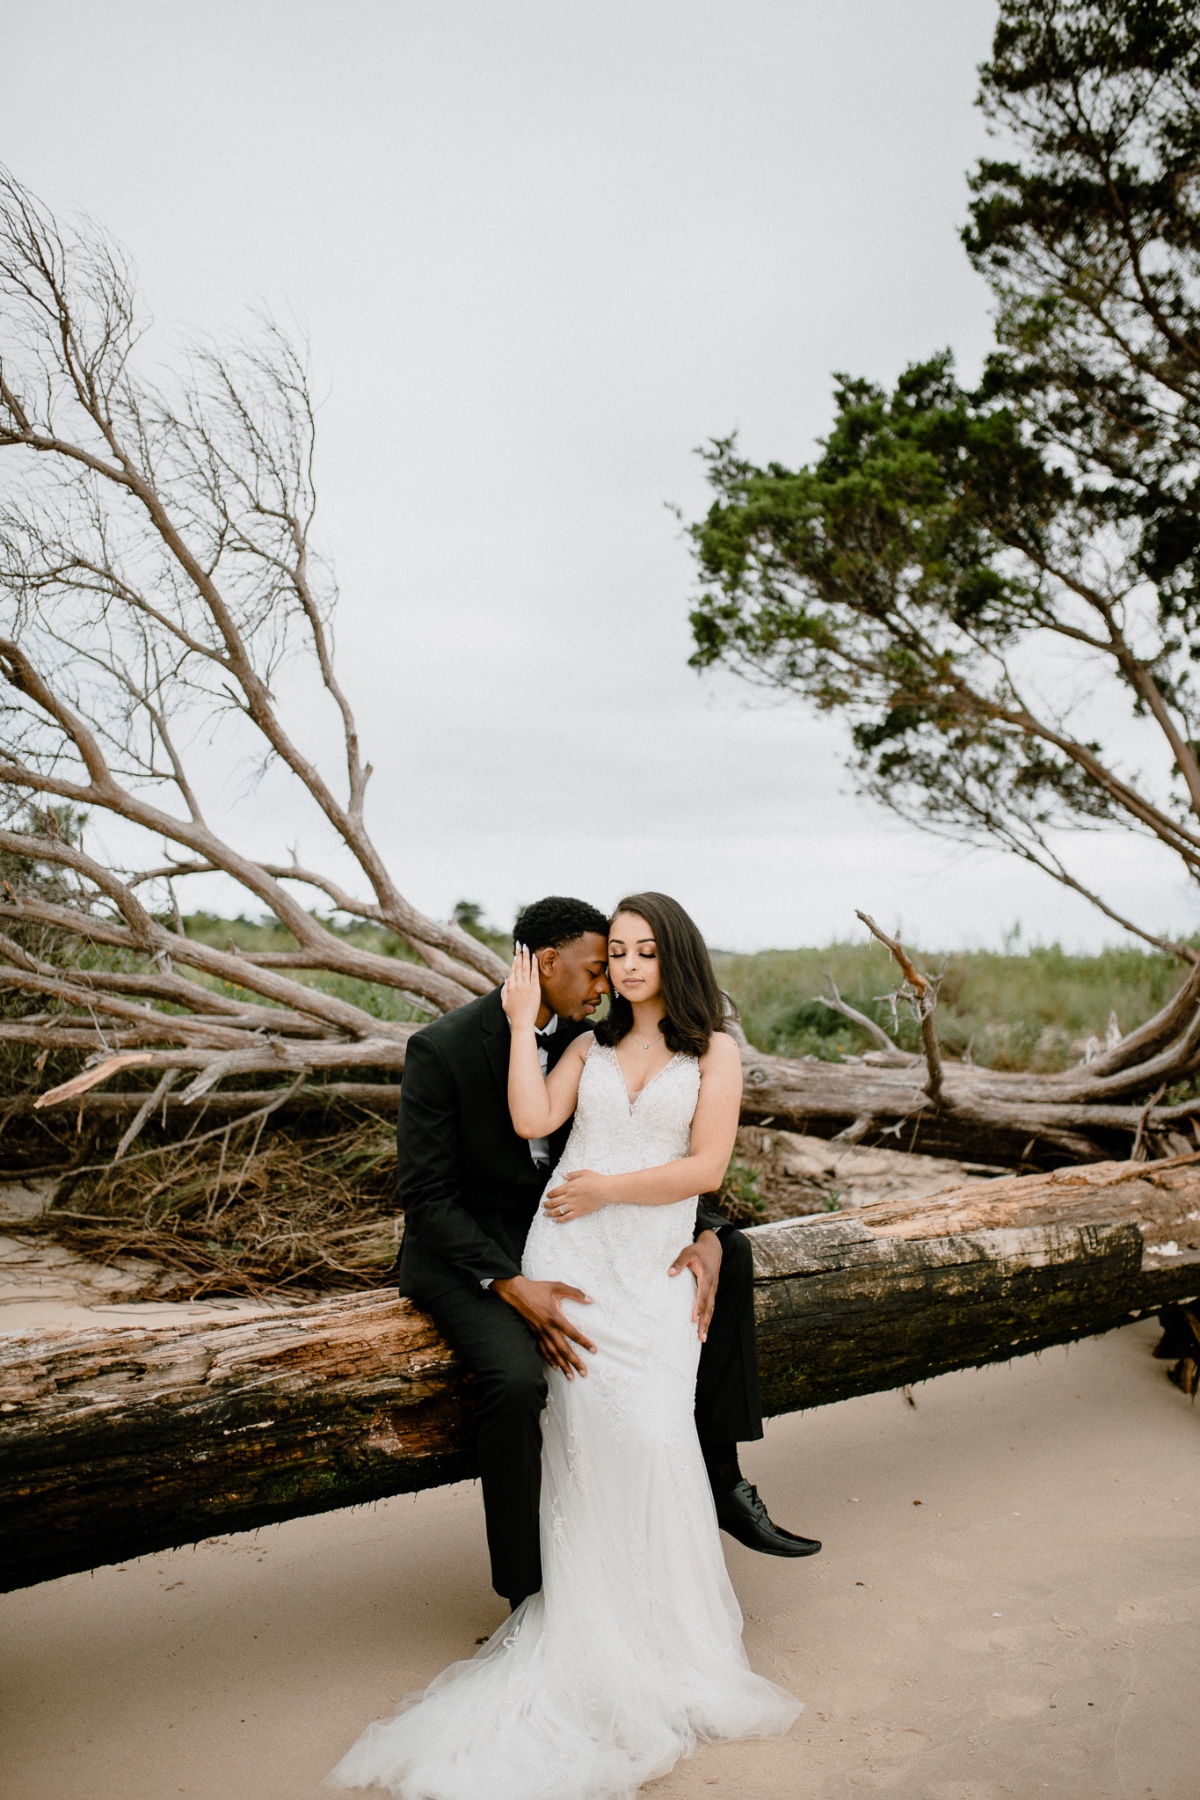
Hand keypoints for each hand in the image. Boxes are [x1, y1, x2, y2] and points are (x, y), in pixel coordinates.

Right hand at [492, 1274, 596, 1378]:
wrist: (517, 1293)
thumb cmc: (539, 1289)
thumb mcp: (558, 1286)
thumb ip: (575, 1293)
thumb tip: (590, 1300)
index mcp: (555, 1317)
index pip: (573, 1333)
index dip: (584, 1342)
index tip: (593, 1350)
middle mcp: (548, 1328)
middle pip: (563, 1349)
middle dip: (574, 1362)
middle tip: (584, 1372)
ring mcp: (540, 1333)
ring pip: (553, 1353)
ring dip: (562, 1365)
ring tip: (571, 1376)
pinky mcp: (535, 1334)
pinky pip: (543, 1350)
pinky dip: (549, 1360)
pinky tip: (556, 1367)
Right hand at [501, 943, 541, 1031]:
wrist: (522, 1022)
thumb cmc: (513, 1014)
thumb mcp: (505, 1001)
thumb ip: (505, 990)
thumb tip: (506, 978)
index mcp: (510, 986)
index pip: (512, 970)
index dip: (515, 960)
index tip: (516, 952)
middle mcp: (517, 984)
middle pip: (518, 965)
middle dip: (519, 953)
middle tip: (520, 943)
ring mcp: (526, 986)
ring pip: (525, 967)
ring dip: (526, 956)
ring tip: (527, 946)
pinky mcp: (534, 989)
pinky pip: (534, 974)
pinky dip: (533, 965)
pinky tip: (534, 957)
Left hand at [543, 1168, 613, 1221]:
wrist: (605, 1190)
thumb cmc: (596, 1180)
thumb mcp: (583, 1172)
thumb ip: (572, 1175)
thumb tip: (563, 1175)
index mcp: (569, 1186)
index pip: (555, 1192)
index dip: (549, 1194)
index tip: (547, 1196)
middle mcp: (569, 1196)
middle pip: (554, 1202)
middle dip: (547, 1204)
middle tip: (543, 1205)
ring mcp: (573, 1205)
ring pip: (558, 1210)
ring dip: (550, 1212)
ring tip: (546, 1213)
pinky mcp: (579, 1212)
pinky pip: (566, 1217)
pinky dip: (560, 1219)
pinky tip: (556, 1220)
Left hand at [668, 1228, 721, 1342]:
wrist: (713, 1247)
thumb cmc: (699, 1250)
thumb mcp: (687, 1252)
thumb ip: (679, 1262)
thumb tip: (669, 1273)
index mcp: (707, 1277)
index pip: (702, 1295)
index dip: (698, 1308)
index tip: (694, 1319)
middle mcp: (712, 1285)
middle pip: (709, 1307)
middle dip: (705, 1323)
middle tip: (701, 1337)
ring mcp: (713, 1289)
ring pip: (711, 1309)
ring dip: (707, 1323)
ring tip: (703, 1338)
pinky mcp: (712, 1290)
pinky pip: (711, 1306)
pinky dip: (708, 1317)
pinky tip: (704, 1326)